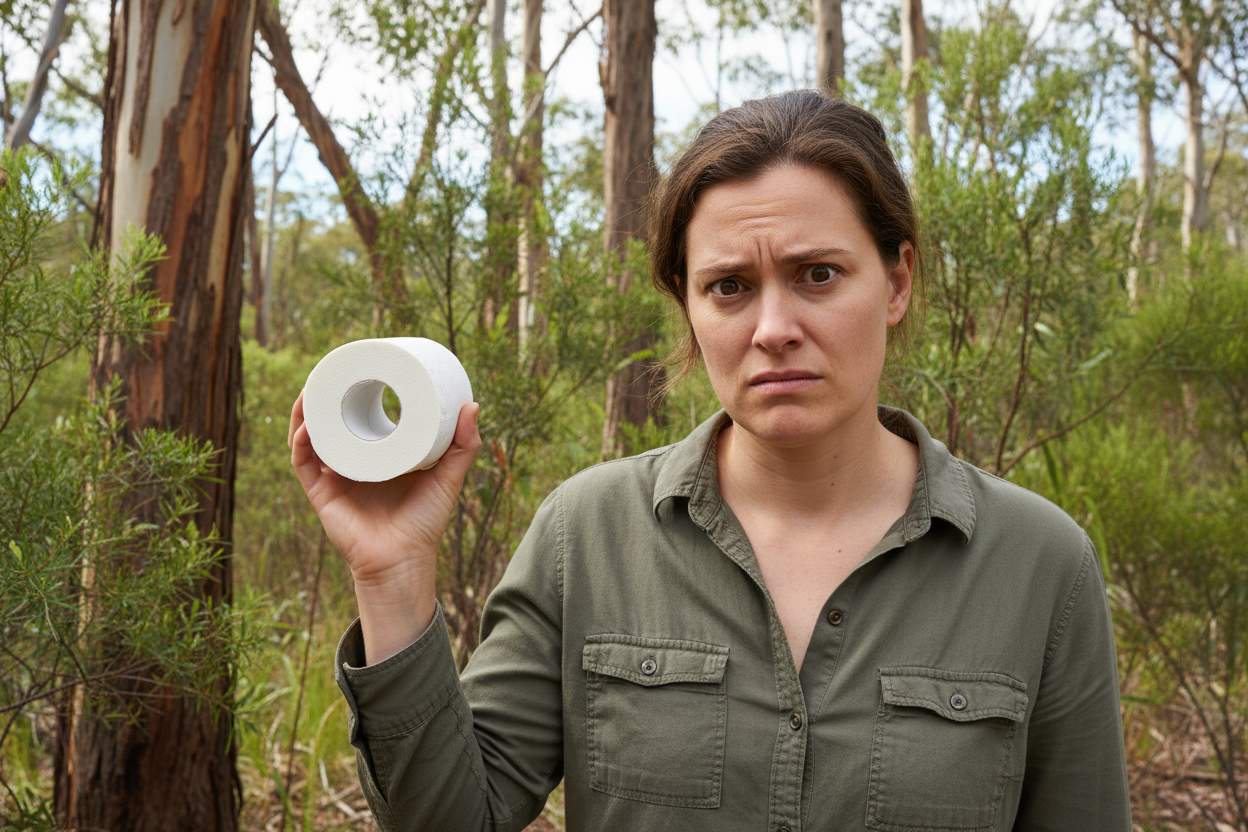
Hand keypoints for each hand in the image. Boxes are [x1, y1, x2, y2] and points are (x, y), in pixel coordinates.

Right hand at [288, 391, 480, 659]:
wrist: (403, 560)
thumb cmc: (425, 522)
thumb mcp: (447, 477)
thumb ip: (463, 445)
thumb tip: (472, 404)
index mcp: (376, 455)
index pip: (362, 417)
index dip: (357, 392)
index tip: (362, 366)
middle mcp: (351, 462)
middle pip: (331, 422)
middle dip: (326, 395)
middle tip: (333, 369)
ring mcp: (333, 476)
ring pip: (310, 436)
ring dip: (306, 411)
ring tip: (313, 388)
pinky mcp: (321, 493)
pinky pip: (303, 464)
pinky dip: (302, 442)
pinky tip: (307, 425)